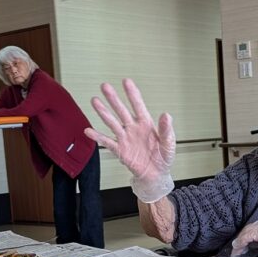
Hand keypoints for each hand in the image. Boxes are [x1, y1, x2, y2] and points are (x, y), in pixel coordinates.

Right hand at [86, 78, 175, 202]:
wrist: (156, 175)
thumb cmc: (163, 157)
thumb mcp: (169, 144)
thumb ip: (166, 130)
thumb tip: (166, 115)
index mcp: (146, 124)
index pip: (138, 105)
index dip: (132, 94)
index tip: (126, 81)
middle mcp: (133, 128)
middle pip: (121, 110)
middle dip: (113, 99)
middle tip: (105, 86)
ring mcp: (125, 138)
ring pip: (112, 123)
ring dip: (103, 112)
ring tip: (95, 101)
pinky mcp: (120, 150)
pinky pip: (107, 142)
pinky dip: (98, 137)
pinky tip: (88, 131)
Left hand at [231, 217, 257, 256]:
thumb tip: (253, 244)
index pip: (251, 228)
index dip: (243, 237)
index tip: (238, 247)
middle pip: (247, 229)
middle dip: (239, 240)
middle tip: (234, 251)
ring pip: (246, 233)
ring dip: (239, 243)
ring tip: (235, 253)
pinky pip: (249, 237)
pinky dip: (242, 243)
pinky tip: (239, 250)